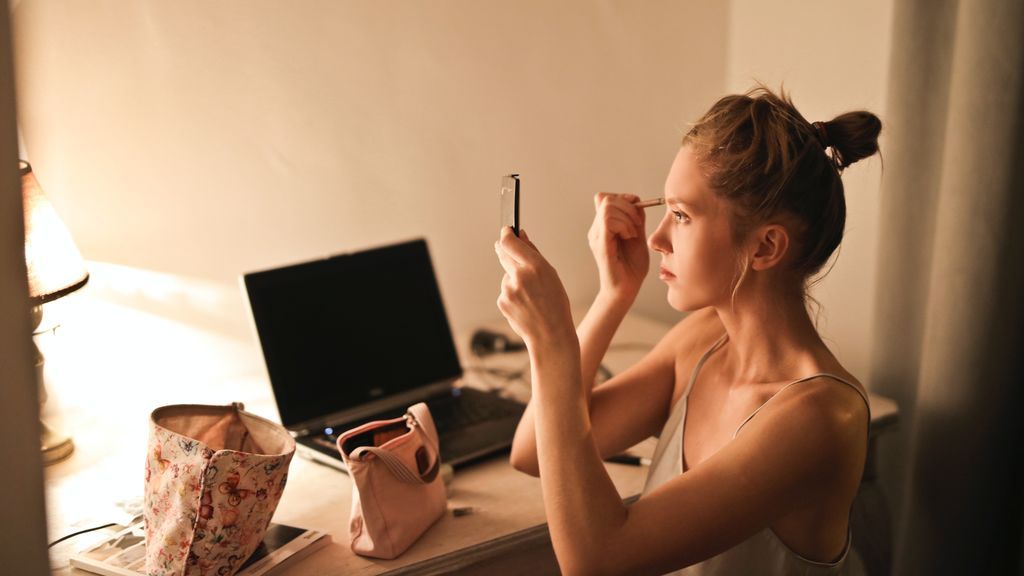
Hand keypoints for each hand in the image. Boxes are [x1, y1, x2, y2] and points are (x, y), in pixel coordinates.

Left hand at [494, 228, 577, 352]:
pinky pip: (505, 291)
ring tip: (531, 295)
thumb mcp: (551, 275)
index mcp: (535, 266)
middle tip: (507, 249)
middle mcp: (519, 276)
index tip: (506, 231)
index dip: (506, 234)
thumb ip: (533, 254)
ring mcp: (508, 290)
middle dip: (505, 250)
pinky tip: (525, 304)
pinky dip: (513, 294)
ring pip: (507, 276)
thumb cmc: (556, 305)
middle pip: (503, 254)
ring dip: (514, 279)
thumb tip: (521, 236)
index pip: (510, 242)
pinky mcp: (502, 301)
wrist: (550, 335)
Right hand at [587, 193, 649, 300]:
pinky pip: (608, 221)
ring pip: (608, 207)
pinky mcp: (600, 244)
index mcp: (603, 226)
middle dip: (628, 207)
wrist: (627, 289)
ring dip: (627, 217)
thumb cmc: (632, 266)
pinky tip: (629, 237)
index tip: (637, 211)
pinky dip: (624, 225)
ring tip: (633, 234)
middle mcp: (596, 230)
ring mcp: (596, 236)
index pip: (605, 197)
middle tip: (638, 225)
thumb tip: (636, 200)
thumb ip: (636, 219)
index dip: (622, 198)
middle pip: (607, 198)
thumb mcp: (638, 236)